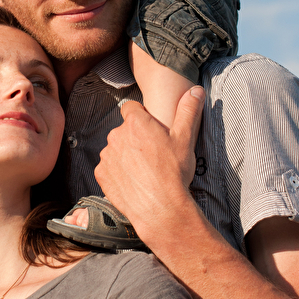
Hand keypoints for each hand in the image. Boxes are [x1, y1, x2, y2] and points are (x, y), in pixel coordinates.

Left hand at [94, 87, 204, 241]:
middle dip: (134, 138)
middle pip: (124, 130)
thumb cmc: (174, 173)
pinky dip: (117, 172)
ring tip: (144, 171)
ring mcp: (106, 155)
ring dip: (125, 155)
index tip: (152, 131)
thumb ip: (188, 111)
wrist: (162, 209)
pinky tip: (134, 181)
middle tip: (153, 155)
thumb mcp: (185, 139)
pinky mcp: (101, 174)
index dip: (142, 117)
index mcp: (135, 122)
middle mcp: (116, 135)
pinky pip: (108, 168)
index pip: (132, 108)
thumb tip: (196, 90)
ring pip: (115, 149)